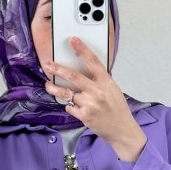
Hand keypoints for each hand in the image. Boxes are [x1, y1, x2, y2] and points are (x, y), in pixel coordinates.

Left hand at [41, 39, 145, 159]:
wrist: (122, 129)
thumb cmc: (118, 109)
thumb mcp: (113, 89)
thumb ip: (99, 80)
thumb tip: (83, 70)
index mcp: (106, 82)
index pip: (93, 61)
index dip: (82, 49)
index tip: (73, 40)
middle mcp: (97, 91)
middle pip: (73, 76)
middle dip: (58, 69)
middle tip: (49, 65)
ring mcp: (90, 104)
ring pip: (67, 93)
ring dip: (55, 88)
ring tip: (49, 84)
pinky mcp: (84, 116)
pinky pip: (69, 107)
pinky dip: (69, 105)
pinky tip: (71, 105)